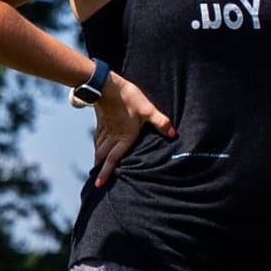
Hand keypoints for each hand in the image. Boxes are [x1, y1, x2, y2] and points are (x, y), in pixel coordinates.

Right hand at [91, 71, 175, 185]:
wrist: (106, 85)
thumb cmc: (128, 98)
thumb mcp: (147, 109)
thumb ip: (160, 122)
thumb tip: (174, 134)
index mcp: (123, 137)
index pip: (113, 159)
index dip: (106, 172)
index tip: (100, 184)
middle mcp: (112, 136)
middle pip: (103, 156)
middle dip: (100, 169)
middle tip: (98, 182)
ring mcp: (105, 129)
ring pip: (98, 148)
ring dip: (97, 159)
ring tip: (97, 167)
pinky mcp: (101, 122)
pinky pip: (97, 139)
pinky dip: (97, 147)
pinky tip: (98, 147)